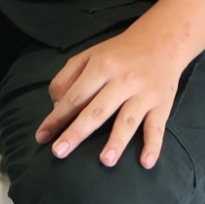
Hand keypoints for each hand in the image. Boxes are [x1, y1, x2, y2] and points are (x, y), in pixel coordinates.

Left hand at [34, 27, 190, 168]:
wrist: (161, 41)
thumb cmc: (118, 53)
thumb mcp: (88, 55)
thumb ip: (68, 77)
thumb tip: (56, 105)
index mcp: (101, 67)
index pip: (75, 96)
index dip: (57, 117)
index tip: (42, 136)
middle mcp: (123, 81)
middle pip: (96, 111)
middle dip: (77, 132)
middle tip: (58, 152)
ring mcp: (144, 94)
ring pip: (127, 121)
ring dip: (117, 141)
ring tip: (105, 161)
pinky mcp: (163, 104)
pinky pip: (157, 127)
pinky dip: (153, 145)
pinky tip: (146, 162)